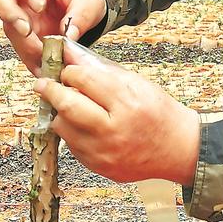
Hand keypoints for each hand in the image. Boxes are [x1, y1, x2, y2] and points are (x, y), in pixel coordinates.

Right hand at [0, 0, 106, 73]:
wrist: (84, 7)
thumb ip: (79, 15)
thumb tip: (67, 37)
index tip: (39, 6)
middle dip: (8, 13)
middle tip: (26, 30)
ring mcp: (18, 12)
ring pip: (7, 25)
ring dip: (23, 43)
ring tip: (44, 55)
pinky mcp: (22, 33)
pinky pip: (19, 46)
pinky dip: (30, 57)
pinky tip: (42, 65)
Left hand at [36, 40, 200, 185]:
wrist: (179, 150)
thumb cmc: (159, 112)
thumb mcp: (136, 83)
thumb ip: (100, 70)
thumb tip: (69, 54)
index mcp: (127, 102)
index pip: (83, 79)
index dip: (70, 71)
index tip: (67, 69)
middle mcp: (114, 129)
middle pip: (67, 105)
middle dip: (50, 90)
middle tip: (43, 84)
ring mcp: (104, 152)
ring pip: (62, 127)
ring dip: (60, 113)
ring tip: (68, 106)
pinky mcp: (98, 167)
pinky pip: (71, 145)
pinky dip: (72, 132)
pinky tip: (84, 126)